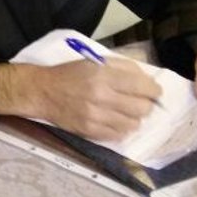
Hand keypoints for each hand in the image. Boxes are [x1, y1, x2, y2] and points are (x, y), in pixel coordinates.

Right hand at [0, 57, 161, 141]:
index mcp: (103, 76)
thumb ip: (122, 67)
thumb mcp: (95, 61)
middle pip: (142, 108)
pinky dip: (122, 129)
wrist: (41, 92)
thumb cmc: (70, 74)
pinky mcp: (90, 131)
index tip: (154, 91)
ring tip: (126, 112)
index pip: (143, 87)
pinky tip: (115, 121)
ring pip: (133, 124)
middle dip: (146, 105)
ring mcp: (96, 117)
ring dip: (134, 118)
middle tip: (139, 102)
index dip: (154, 90)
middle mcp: (102, 97)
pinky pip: (119, 135)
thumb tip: (146, 79)